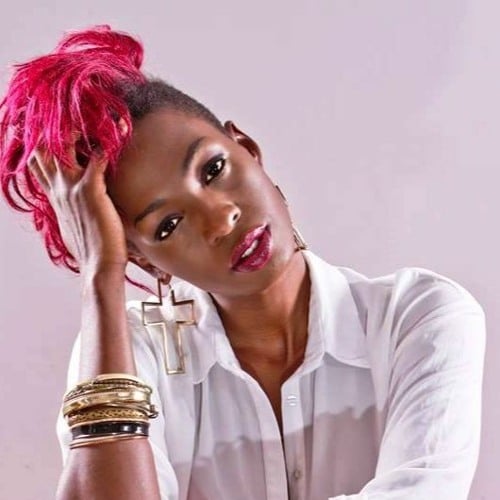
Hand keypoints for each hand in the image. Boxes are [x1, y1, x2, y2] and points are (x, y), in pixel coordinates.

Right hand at [28, 137, 128, 274]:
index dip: (38, 144)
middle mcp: (59, 189)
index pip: (36, 163)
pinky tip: (120, 133)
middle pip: (43, 149)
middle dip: (53, 131)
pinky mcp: (91, 190)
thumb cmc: (91, 247)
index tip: (46, 131)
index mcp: (54, 196)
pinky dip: (108, 144)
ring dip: (75, 132)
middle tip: (72, 123)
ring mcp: (72, 188)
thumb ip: (72, 208)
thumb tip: (76, 205)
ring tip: (92, 125)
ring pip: (62, 147)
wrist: (99, 265)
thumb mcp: (73, 225)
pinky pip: (97, 158)